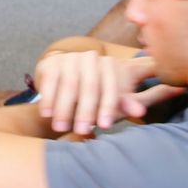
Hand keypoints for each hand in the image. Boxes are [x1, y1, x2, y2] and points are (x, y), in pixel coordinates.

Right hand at [34, 51, 157, 134]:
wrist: (65, 74)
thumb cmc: (94, 91)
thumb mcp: (111, 96)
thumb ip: (124, 104)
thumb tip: (140, 111)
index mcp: (109, 65)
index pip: (110, 87)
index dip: (108, 107)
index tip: (104, 126)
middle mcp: (91, 58)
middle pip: (90, 86)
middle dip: (85, 110)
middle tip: (81, 130)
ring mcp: (70, 58)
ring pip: (68, 85)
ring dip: (64, 108)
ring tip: (61, 127)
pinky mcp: (51, 63)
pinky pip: (50, 82)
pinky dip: (49, 99)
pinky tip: (47, 114)